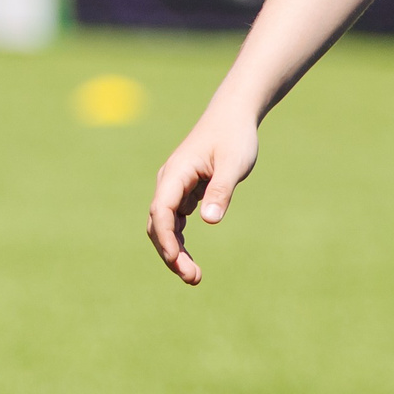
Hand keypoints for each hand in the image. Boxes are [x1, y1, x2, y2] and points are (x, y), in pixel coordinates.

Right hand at [146, 109, 259, 285]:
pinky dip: (179, 241)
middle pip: (158, 223)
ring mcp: (174, 187)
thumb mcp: (234, 163)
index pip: (161, 210)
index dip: (166, 238)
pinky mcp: (183, 192)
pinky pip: (174, 222)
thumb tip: (210, 220)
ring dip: (174, 251)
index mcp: (177, 173)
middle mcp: (169, 181)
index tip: (176, 260)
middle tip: (193, 278)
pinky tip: (189, 259)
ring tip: (193, 276)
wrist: (232, 116)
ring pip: (164, 225)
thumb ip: (222, 190)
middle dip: (170, 253)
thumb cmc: (235, 137)